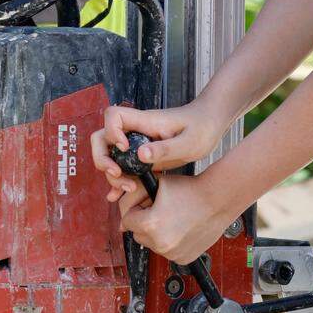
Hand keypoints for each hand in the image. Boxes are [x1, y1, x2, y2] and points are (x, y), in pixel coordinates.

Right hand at [91, 99, 227, 204]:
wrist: (210, 125)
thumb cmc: (202, 127)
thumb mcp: (189, 142)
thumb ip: (165, 149)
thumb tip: (140, 154)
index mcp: (144, 122)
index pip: (113, 116)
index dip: (111, 132)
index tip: (125, 148)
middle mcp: (136, 131)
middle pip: (102, 138)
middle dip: (103, 159)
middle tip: (118, 175)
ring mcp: (137, 144)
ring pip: (110, 156)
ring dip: (112, 174)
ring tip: (129, 189)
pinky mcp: (143, 156)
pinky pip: (124, 167)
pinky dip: (118, 180)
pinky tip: (118, 196)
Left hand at [118, 171, 235, 264]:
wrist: (218, 199)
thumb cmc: (189, 189)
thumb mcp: (156, 185)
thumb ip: (132, 197)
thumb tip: (121, 223)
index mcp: (150, 224)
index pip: (128, 220)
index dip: (138, 209)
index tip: (150, 203)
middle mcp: (160, 243)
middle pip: (138, 234)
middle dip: (145, 223)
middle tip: (163, 210)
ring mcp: (172, 254)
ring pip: (152, 244)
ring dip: (156, 234)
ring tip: (173, 218)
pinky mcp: (183, 259)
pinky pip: (167, 252)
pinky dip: (171, 243)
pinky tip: (181, 228)